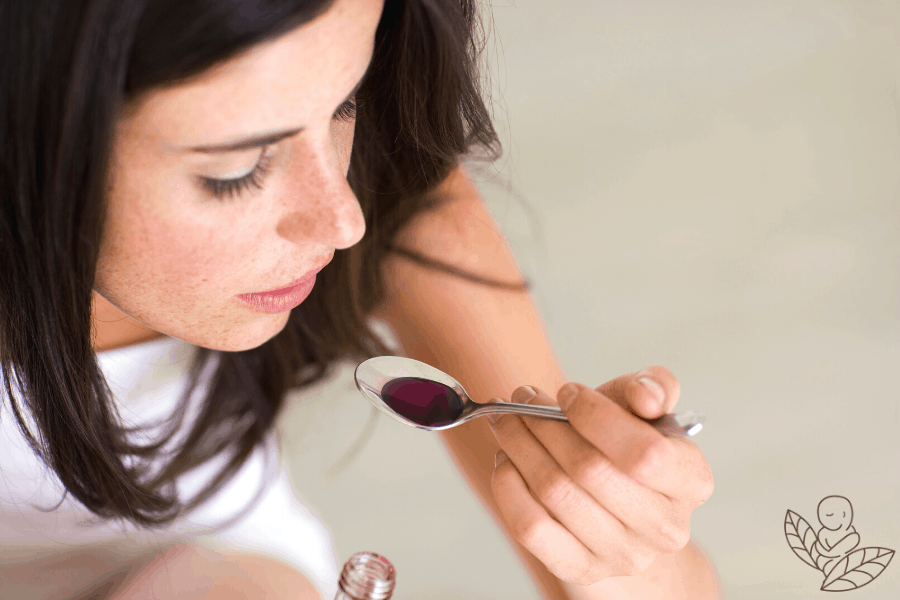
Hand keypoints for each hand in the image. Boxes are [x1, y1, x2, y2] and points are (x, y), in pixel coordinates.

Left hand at [487, 366, 713, 584]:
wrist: (620, 507)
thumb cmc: (629, 446)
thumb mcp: (646, 409)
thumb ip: (654, 386)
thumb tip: (645, 395)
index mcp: (691, 481)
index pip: (643, 452)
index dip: (595, 416)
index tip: (567, 391)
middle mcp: (664, 527)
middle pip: (588, 469)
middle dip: (544, 424)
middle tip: (521, 399)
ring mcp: (623, 555)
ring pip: (555, 493)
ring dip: (519, 447)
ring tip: (507, 422)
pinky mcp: (581, 569)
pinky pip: (531, 527)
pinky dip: (509, 487)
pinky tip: (506, 461)